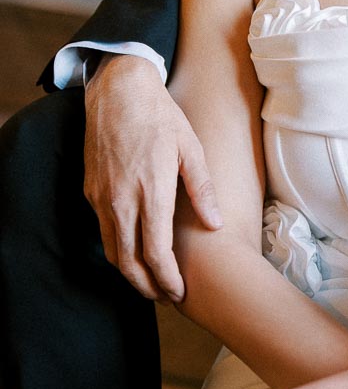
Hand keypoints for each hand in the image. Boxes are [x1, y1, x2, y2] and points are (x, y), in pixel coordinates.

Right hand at [83, 53, 221, 300]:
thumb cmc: (161, 116)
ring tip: (152, 281)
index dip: (167, 279)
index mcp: (151, 191)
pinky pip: (103, 230)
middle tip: (166, 297)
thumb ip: (202, 188)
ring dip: (130, 272)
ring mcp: (102, 197)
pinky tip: (134, 249)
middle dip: (147, 287)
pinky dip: (118, 249)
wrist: (118, 91)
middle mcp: (121, 200)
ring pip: (112, 250)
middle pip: (128, 262)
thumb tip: (216, 224)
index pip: (156, 252)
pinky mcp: (90, 191)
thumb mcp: (191, 147)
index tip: (179, 293)